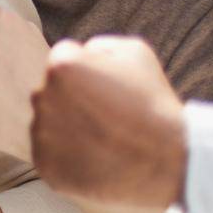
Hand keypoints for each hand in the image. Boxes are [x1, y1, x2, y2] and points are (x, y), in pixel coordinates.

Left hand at [31, 36, 186, 208]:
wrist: (170, 162)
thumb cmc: (154, 103)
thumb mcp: (135, 52)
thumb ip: (99, 45)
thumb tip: (82, 53)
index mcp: (61, 66)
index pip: (62, 60)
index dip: (89, 72)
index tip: (110, 90)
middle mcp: (43, 97)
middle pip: (52, 92)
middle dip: (73, 99)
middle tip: (107, 117)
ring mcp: (42, 135)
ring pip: (48, 123)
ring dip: (68, 127)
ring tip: (104, 138)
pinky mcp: (46, 167)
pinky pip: (49, 154)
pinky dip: (68, 156)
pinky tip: (96, 157)